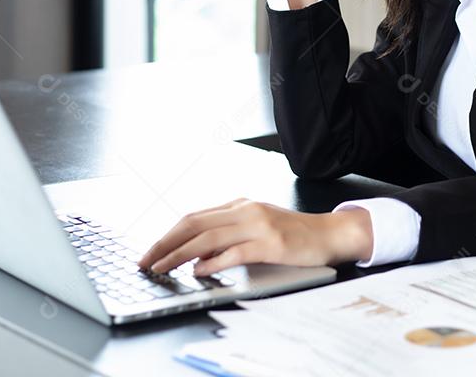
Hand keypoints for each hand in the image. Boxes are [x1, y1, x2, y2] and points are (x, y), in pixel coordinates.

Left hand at [136, 198, 372, 276]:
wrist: (330, 234)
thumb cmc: (294, 233)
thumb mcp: (258, 225)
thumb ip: (230, 232)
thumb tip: (197, 252)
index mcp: (240, 205)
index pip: (193, 216)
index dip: (168, 234)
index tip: (150, 251)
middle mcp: (245, 210)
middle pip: (194, 223)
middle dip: (164, 243)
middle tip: (145, 261)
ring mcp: (258, 226)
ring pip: (208, 237)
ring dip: (180, 254)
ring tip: (162, 268)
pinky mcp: (271, 244)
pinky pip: (235, 252)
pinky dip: (213, 261)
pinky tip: (199, 270)